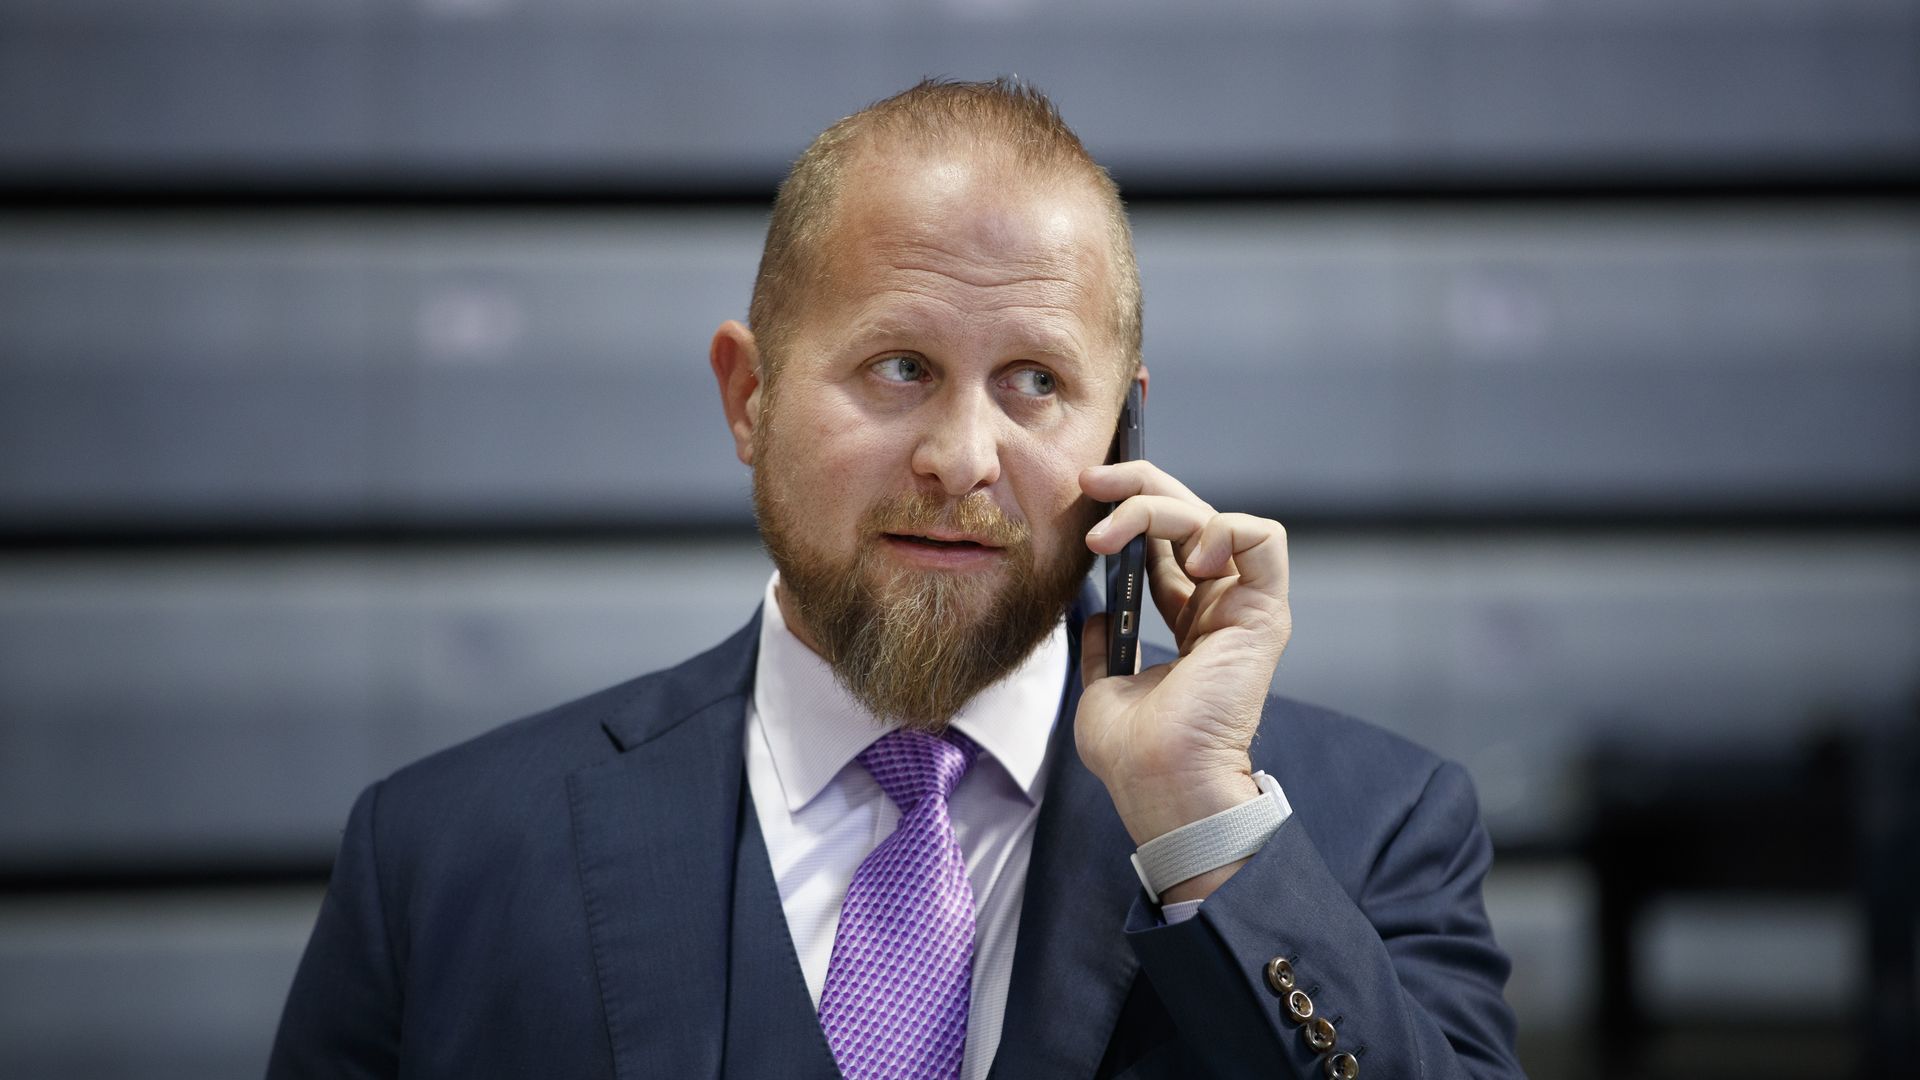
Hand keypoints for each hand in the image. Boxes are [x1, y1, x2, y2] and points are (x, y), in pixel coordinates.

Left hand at [1076, 460, 1292, 897]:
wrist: (1160, 787)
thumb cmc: (1134, 755)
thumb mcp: (1104, 687)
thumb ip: (1108, 643)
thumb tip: (1097, 615)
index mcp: (1188, 622)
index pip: (1165, 541)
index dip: (1128, 508)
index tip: (1083, 496)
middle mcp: (1219, 607)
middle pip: (1188, 513)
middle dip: (1139, 483)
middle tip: (1092, 482)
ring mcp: (1243, 607)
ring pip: (1215, 515)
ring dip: (1160, 507)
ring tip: (1113, 533)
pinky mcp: (1262, 613)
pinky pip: (1264, 538)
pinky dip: (1222, 528)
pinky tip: (1184, 556)